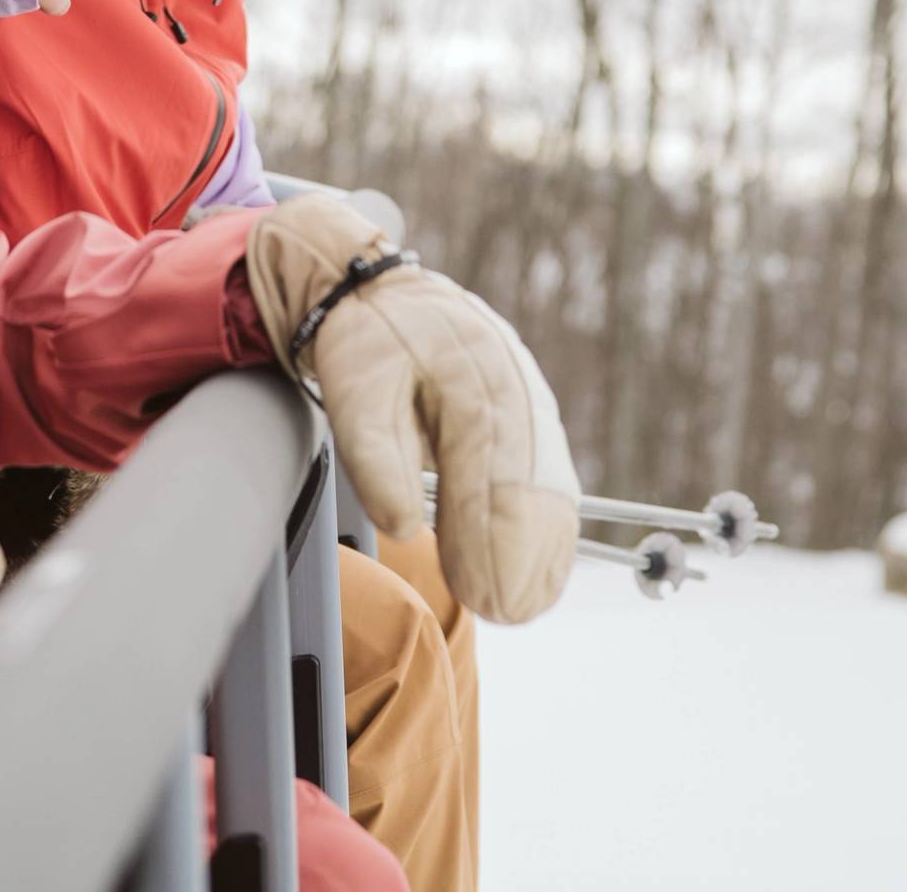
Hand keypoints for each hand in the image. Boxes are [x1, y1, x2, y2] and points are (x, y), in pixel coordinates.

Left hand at [245, 192, 579, 624]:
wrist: (385, 294)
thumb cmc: (369, 345)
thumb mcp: (354, 389)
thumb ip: (376, 456)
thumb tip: (405, 527)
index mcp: (472, 376)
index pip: (493, 475)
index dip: (490, 543)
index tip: (480, 595)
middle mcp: (515, 387)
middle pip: (533, 487)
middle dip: (520, 558)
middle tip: (501, 612)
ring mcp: (530, 401)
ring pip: (552, 487)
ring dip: (542, 552)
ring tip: (519, 607)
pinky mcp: (532, 419)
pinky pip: (552, 481)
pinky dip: (550, 531)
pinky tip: (540, 576)